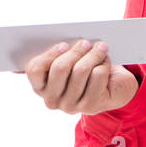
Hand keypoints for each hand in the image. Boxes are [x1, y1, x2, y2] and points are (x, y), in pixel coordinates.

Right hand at [14, 39, 138, 114]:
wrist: (110, 87)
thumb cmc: (85, 69)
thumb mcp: (68, 60)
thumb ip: (60, 52)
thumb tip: (60, 41)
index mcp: (40, 86)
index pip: (35, 69)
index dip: (50, 54)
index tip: (64, 44)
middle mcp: (52, 99)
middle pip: (60, 68)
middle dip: (76, 51)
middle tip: (86, 43)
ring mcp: (69, 106)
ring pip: (80, 71)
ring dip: (94, 55)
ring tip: (100, 48)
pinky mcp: (89, 106)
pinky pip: (97, 76)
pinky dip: (104, 65)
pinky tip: (105, 63)